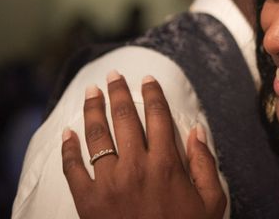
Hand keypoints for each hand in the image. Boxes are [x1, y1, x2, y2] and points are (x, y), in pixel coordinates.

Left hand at [61, 71, 225, 218]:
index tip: (147, 79)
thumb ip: (206, 164)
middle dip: (119, 92)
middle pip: (126, 118)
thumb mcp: (211, 202)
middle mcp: (136, 166)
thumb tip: (197, 131)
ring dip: (93, 110)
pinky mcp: (87, 202)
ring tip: (91, 92)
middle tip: (114, 76)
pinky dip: (69, 149)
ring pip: (97, 136)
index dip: (152, 94)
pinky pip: (73, 169)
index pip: (158, 116)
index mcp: (167, 164)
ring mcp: (108, 183)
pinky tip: (68, 133)